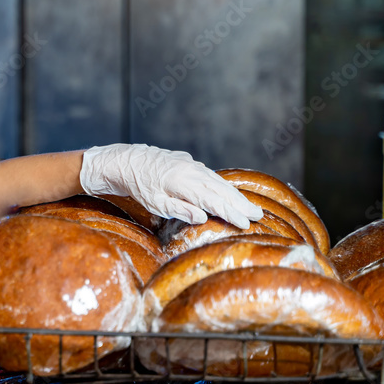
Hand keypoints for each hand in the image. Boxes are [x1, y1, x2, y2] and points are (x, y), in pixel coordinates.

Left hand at [78, 144, 262, 228]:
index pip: (214, 200)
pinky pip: (209, 174)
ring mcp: (190, 164)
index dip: (231, 212)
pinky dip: (221, 184)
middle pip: (221, 189)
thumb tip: (202, 217)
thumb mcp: (154, 203)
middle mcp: (191, 171)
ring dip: (233, 193)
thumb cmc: (138, 186)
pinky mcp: (187, 161)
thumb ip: (179, 210)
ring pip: (217, 180)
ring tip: (249, 205)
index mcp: (184, 183)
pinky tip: (228, 191)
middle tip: (259, 214)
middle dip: (240, 203)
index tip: (246, 222)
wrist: (125, 161)